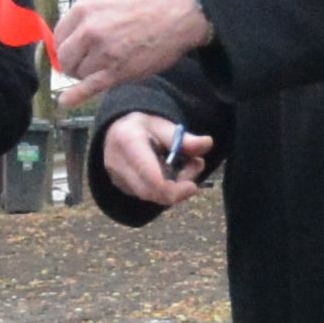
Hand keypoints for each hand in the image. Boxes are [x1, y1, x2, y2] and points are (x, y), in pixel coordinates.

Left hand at [52, 0, 210, 91]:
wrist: (181, 9)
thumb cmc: (151, 1)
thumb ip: (91, 18)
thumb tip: (75, 39)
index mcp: (85, 7)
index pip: (58, 35)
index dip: (65, 46)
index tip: (72, 51)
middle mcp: (89, 29)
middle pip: (66, 57)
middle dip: (74, 62)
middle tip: (87, 63)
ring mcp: (102, 51)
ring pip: (79, 73)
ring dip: (89, 74)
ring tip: (108, 65)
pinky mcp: (117, 71)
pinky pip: (88, 88)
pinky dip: (75, 96)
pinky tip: (65, 102)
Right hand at [97, 113, 217, 206]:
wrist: (116, 129)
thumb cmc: (144, 126)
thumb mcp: (164, 125)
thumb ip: (184, 139)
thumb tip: (207, 143)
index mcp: (128, 142)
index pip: (152, 179)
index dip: (175, 189)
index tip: (193, 186)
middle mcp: (117, 164)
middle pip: (153, 193)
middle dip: (178, 189)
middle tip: (193, 168)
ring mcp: (117, 178)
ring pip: (152, 197)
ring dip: (173, 188)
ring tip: (183, 167)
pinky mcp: (121, 187)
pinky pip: (147, 196)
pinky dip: (163, 189)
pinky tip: (169, 172)